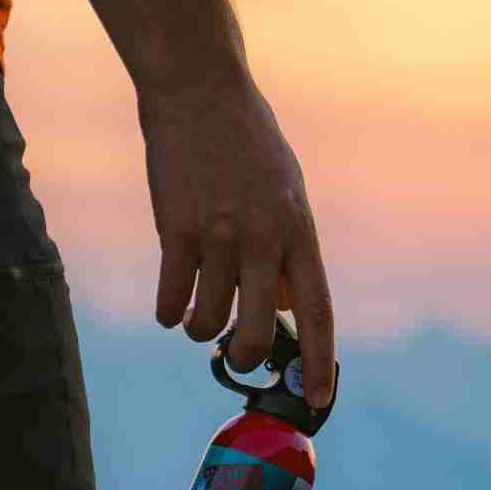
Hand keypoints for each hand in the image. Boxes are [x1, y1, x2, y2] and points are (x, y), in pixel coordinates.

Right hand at [137, 72, 334, 407]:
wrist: (199, 89)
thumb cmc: (250, 146)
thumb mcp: (289, 196)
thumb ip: (289, 253)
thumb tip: (286, 306)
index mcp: (301, 235)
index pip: (318, 314)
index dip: (321, 363)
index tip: (318, 400)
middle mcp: (265, 239)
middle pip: (260, 332)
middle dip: (247, 357)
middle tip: (237, 354)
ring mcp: (220, 234)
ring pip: (208, 322)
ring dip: (201, 331)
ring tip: (198, 317)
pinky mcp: (175, 228)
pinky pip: (171, 299)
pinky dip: (170, 313)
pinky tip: (171, 305)